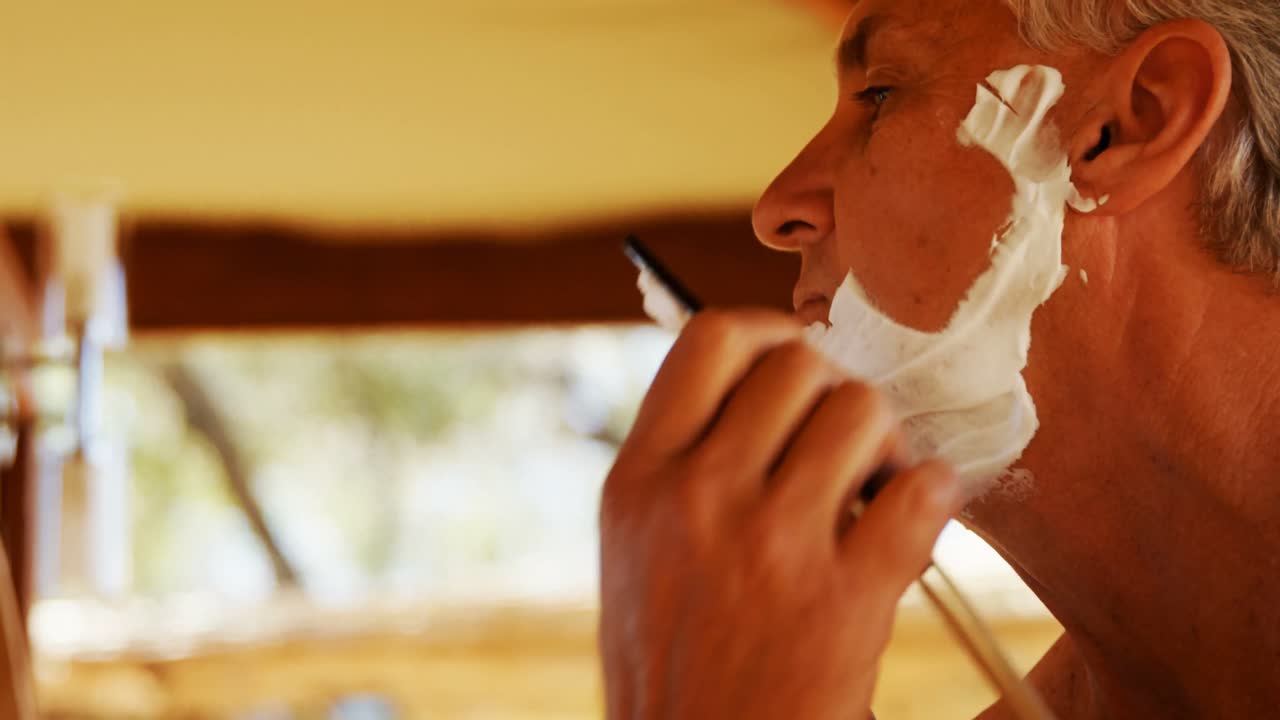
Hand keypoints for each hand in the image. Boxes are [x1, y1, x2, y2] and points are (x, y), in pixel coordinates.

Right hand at [599, 310, 960, 719]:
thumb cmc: (674, 667)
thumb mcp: (639, 553)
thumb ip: (683, 466)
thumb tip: (766, 388)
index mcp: (639, 480)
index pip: (710, 341)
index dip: (770, 335)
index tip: (797, 365)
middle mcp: (696, 496)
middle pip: (797, 363)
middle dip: (835, 392)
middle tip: (846, 445)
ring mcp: (769, 544)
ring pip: (862, 410)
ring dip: (886, 442)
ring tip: (879, 487)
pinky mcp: (842, 599)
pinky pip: (921, 492)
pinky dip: (936, 494)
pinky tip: (918, 523)